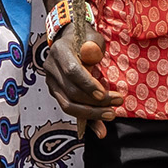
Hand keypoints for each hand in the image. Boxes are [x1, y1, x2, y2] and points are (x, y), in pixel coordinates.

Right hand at [36, 7, 118, 130]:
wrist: (70, 40)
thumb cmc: (85, 39)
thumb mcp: (93, 37)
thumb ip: (95, 47)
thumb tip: (94, 58)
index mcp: (59, 51)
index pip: (71, 71)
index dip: (87, 84)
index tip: (103, 93)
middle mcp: (51, 68)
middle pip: (71, 92)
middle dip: (95, 102)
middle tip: (117, 102)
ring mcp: (52, 83)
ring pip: (68, 105)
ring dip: (91, 114)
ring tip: (111, 114)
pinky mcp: (57, 93)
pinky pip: (70, 109)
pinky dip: (86, 121)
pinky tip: (99, 130)